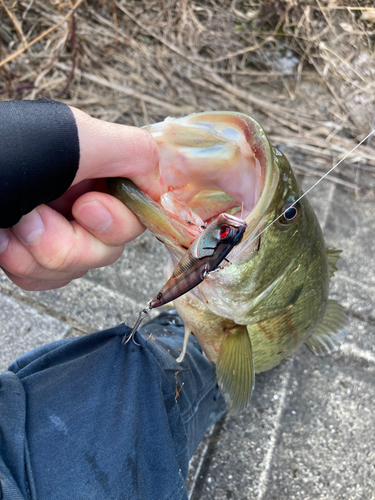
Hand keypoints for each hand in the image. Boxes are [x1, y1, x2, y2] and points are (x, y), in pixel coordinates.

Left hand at [0, 107, 159, 290]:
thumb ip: (133, 150)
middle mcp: (77, 198)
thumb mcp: (70, 139)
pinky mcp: (30, 254)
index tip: (88, 208)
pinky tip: (4, 245)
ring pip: (80, 268)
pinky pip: (49, 281)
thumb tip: (170, 175)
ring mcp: (54, 229)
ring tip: (11, 229)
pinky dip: (26, 268)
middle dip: (72, 242)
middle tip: (35, 217)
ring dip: (43, 255)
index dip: (119, 219)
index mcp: (93, 168)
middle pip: (111, 246)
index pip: (138, 207)